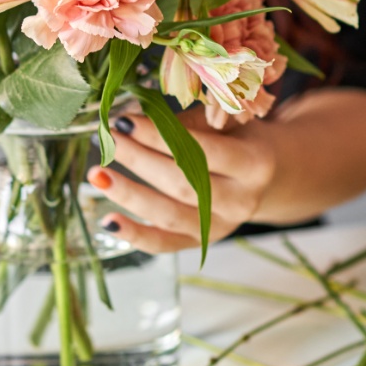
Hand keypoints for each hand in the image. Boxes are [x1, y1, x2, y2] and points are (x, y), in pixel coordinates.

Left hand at [88, 110, 276, 253]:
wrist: (266, 176)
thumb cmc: (239, 139)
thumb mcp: (225, 122)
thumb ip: (188, 125)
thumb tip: (134, 124)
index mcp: (255, 164)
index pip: (202, 151)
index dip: (159, 137)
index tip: (125, 121)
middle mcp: (242, 201)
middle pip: (182, 184)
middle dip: (139, 161)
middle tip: (108, 140)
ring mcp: (221, 227)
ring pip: (169, 215)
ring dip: (129, 196)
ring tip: (98, 175)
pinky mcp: (201, 243)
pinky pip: (165, 245)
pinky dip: (134, 236)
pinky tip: (108, 222)